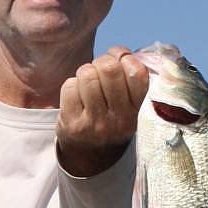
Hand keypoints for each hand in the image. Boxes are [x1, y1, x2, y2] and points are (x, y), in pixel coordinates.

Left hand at [56, 47, 149, 177]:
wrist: (91, 155)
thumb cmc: (112, 116)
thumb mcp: (131, 104)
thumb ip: (132, 77)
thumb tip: (122, 52)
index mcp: (139, 110)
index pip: (137, 72)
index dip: (124, 57)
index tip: (119, 60)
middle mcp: (119, 120)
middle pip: (109, 69)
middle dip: (101, 61)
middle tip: (99, 69)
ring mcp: (95, 124)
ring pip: (88, 75)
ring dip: (85, 72)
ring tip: (87, 83)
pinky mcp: (73, 126)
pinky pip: (69, 86)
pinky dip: (71, 85)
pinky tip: (77, 96)